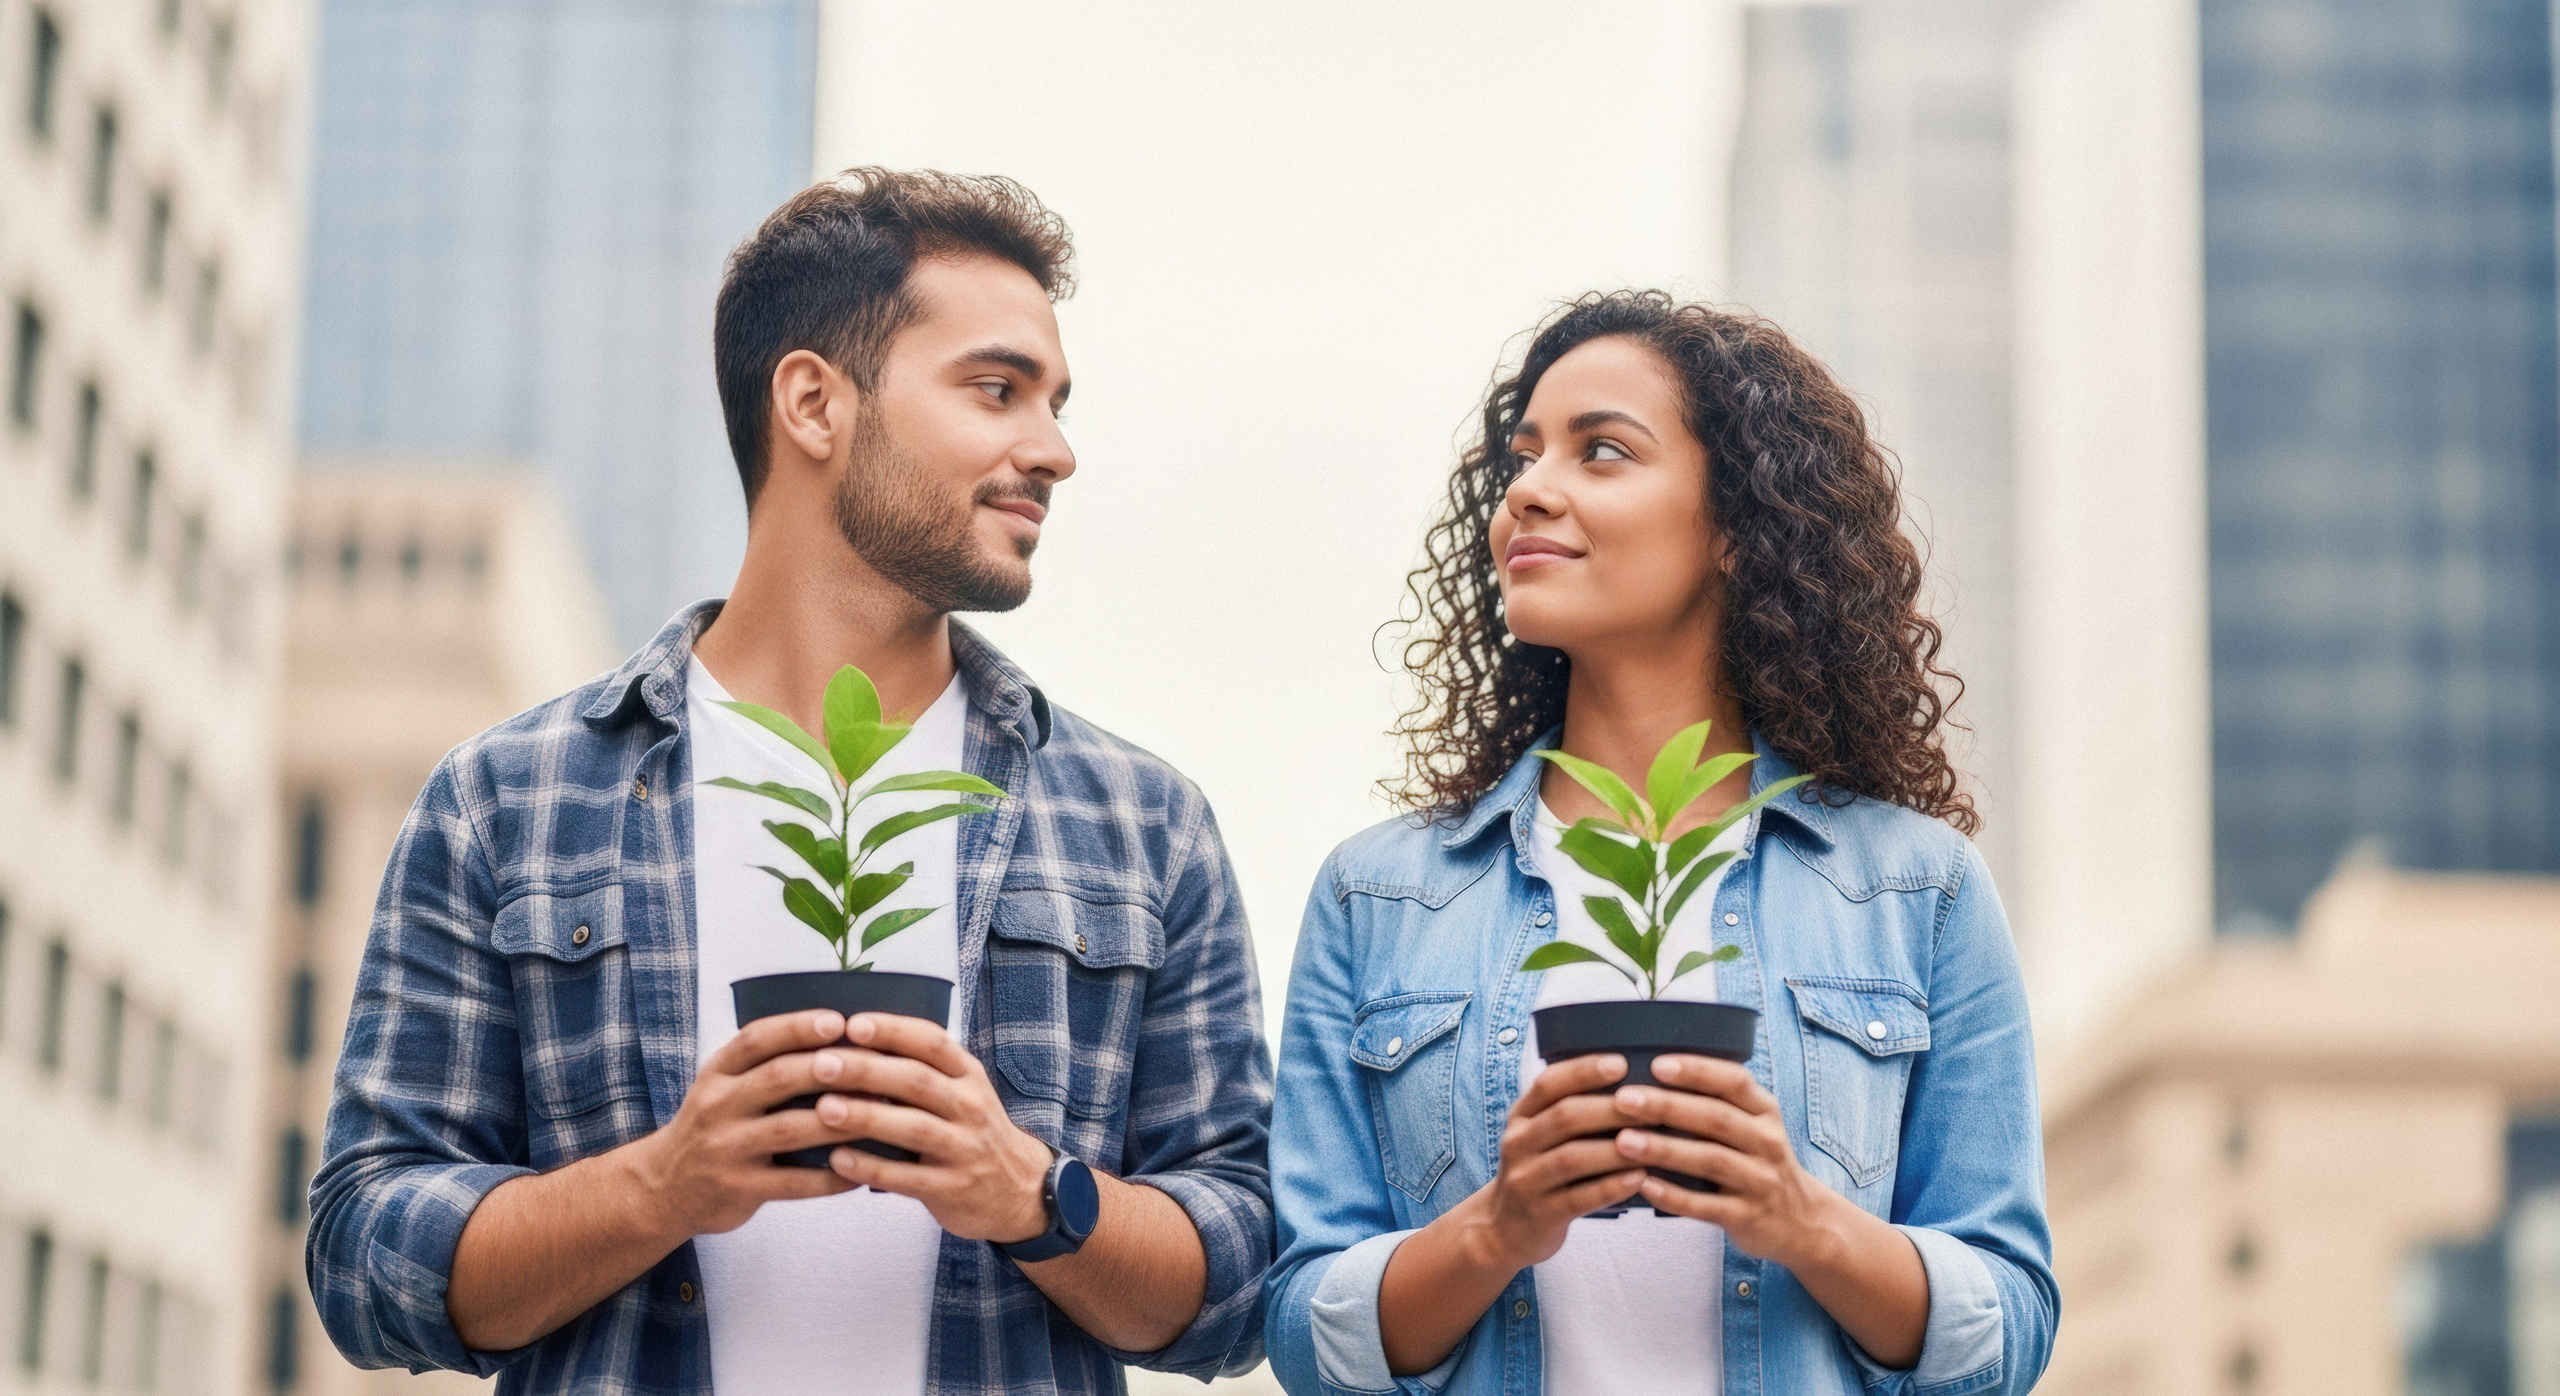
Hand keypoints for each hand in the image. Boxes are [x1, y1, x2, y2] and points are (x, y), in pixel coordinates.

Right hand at [628, 1010, 863, 1236]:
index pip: (755, 1039)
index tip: (837, 1020)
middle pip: (777, 1078)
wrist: (663, 1187)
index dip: (797, 1027)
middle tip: (869, 1061)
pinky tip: (862, 1169)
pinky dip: (832, 1177)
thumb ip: (764, 1064)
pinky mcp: (739, 1189)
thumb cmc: (715, 1126)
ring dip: (840, 1118)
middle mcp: (717, 1106)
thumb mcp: (722, 1086)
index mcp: (717, 1073)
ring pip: (791, 1129)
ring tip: (880, 1111)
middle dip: (825, 1067)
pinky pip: (794, 1183)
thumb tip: (840, 1038)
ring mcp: (727, 1149)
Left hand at [812, 1012, 1055, 1244]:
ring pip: (914, 1128)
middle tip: (821, 1063)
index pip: (932, 1042)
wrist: (1018, 1190)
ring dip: (866, 1116)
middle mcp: (971, 1107)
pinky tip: (837, 1160)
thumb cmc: (971, 1132)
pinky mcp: (953, 1188)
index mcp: (969, 1076)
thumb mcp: (962, 1092)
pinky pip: (909, 1178)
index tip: (851, 1024)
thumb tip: (852, 1045)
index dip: (892, 1031)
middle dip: (867, 1070)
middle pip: (917, 1081)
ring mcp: (965, 1149)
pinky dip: (871, 1168)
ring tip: (824, 1109)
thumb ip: (922, 1071)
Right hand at [1470, 1053, 1648, 1270]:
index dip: (1584, 1071)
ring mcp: (1527, 1180)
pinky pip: (1580, 1198)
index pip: (1548, 1084)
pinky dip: (1612, 1186)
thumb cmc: (1539, 1173)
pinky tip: (1640, 1178)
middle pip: (1565, 1117)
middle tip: (1651, 1105)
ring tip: (1653, 1142)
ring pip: (1573, 1158)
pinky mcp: (1542, 1214)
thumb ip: (1568, 1113)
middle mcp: (1518, 1144)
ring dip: (1616, 1149)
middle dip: (1611, 1109)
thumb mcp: (1538, 1137)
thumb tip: (1629, 1085)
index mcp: (1520, 1117)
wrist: (1504, 1230)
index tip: (1621, 1062)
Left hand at [1610, 1054, 1847, 1267]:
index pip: (1734, 1081)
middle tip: (1624, 1099)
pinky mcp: (1747, 1217)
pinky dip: (1674, 1196)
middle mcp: (1767, 1142)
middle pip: (1716, 1118)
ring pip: (1710, 1160)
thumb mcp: (1754, 1126)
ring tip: (1623, 1141)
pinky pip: (1706, 1207)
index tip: (1657, 1064)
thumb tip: (1652, 1074)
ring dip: (1665, 1150)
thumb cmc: (1759, 1162)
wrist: (1802, 1222)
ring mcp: (1760, 1181)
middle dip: (1667, 1106)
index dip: (1697, 1071)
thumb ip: (1718, 1103)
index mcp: (1765, 1112)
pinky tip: (1643, 1186)